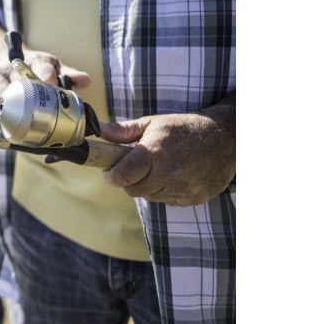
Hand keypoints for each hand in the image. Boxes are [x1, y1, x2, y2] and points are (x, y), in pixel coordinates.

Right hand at [0, 48, 90, 119]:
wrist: (1, 58)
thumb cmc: (34, 69)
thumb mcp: (53, 68)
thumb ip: (69, 76)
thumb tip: (86, 81)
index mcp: (37, 60)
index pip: (43, 69)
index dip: (48, 79)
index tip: (52, 91)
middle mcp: (15, 64)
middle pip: (22, 85)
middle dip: (30, 103)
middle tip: (39, 122)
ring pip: (5, 96)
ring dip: (13, 113)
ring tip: (23, 129)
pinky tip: (7, 126)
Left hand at [99, 101, 235, 206]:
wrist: (226, 137)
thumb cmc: (184, 128)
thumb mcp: (153, 123)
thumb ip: (123, 131)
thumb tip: (98, 131)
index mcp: (155, 153)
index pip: (122, 176)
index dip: (111, 176)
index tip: (108, 172)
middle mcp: (169, 173)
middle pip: (133, 190)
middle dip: (128, 181)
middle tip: (133, 168)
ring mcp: (183, 188)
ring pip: (150, 197)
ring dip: (147, 186)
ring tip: (157, 168)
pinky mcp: (194, 198)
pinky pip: (168, 201)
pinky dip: (165, 191)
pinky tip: (174, 175)